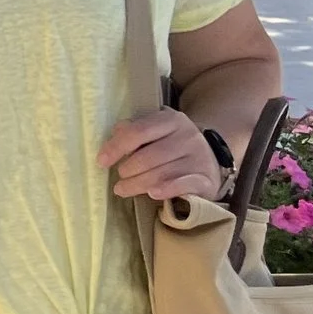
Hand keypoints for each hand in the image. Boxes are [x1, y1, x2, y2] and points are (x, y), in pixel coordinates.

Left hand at [98, 109, 224, 202]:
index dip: (117, 147)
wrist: (210, 160)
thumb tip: (116, 133)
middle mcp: (187, 136)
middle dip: (128, 169)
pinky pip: (184, 184)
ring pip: (162, 172)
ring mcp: (199, 157)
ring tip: (123, 189)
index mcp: (171, 120)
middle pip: (149, 156)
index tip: (101, 161)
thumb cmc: (173, 146)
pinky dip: (167, 189)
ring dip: (138, 184)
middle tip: (118, 178)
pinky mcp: (206, 178)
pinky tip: (153, 193)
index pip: (139, 131)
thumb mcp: (156, 133)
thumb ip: (135, 131)